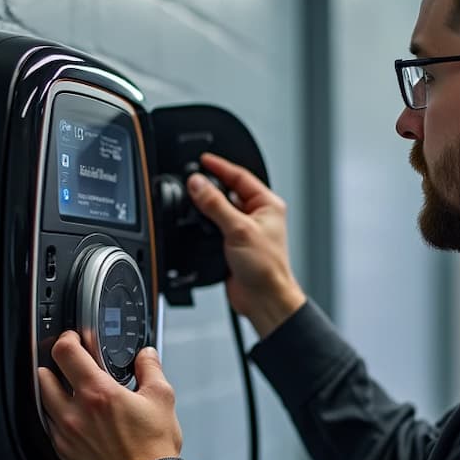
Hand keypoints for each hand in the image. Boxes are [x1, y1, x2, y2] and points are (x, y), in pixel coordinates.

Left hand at [38, 333, 182, 459]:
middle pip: (44, 376)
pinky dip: (57, 420)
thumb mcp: (162, 400)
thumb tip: (146, 356)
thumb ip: (151, 370)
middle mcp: (75, 414)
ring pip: (44, 404)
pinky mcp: (65, 457)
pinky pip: (50, 430)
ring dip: (52, 393)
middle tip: (68, 365)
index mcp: (98, 394)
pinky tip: (74, 421)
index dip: (67, 339)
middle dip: (54, 366)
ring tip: (70, 392)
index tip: (74, 340)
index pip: (66, 353)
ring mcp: (66, 437)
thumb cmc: (154, 452)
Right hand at [188, 152, 305, 337]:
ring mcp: (246, 231)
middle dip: (211, 185)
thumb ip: (216, 205)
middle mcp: (258, 216)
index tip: (203, 160)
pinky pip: (216, 227)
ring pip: (221, 210)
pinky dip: (205, 223)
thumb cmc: (266, 268)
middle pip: (230, 191)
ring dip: (207, 205)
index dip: (220, 166)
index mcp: (268, 205)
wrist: (264, 299)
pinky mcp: (235, 245)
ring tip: (191, 198)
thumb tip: (198, 184)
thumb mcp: (239, 230)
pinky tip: (196, 222)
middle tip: (192, 179)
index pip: (240, 176)